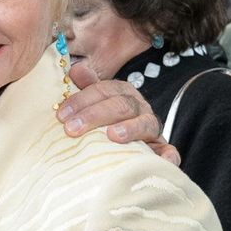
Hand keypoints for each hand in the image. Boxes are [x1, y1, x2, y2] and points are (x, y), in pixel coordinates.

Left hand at [58, 61, 180, 165]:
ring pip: (146, 123)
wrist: (118, 146)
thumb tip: (76, 70)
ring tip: (112, 135)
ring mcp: (151, 128)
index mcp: (121, 93)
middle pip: (121, 105)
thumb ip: (86, 87)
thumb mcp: (91, 102)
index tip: (61, 115)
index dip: (82, 100)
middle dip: (95, 115)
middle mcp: (139, 108)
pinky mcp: (161, 150)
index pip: (103, 90)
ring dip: (130, 128)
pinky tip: (162, 161)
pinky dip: (168, 156)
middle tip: (72, 129)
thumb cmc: (100, 122)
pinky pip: (169, 152)